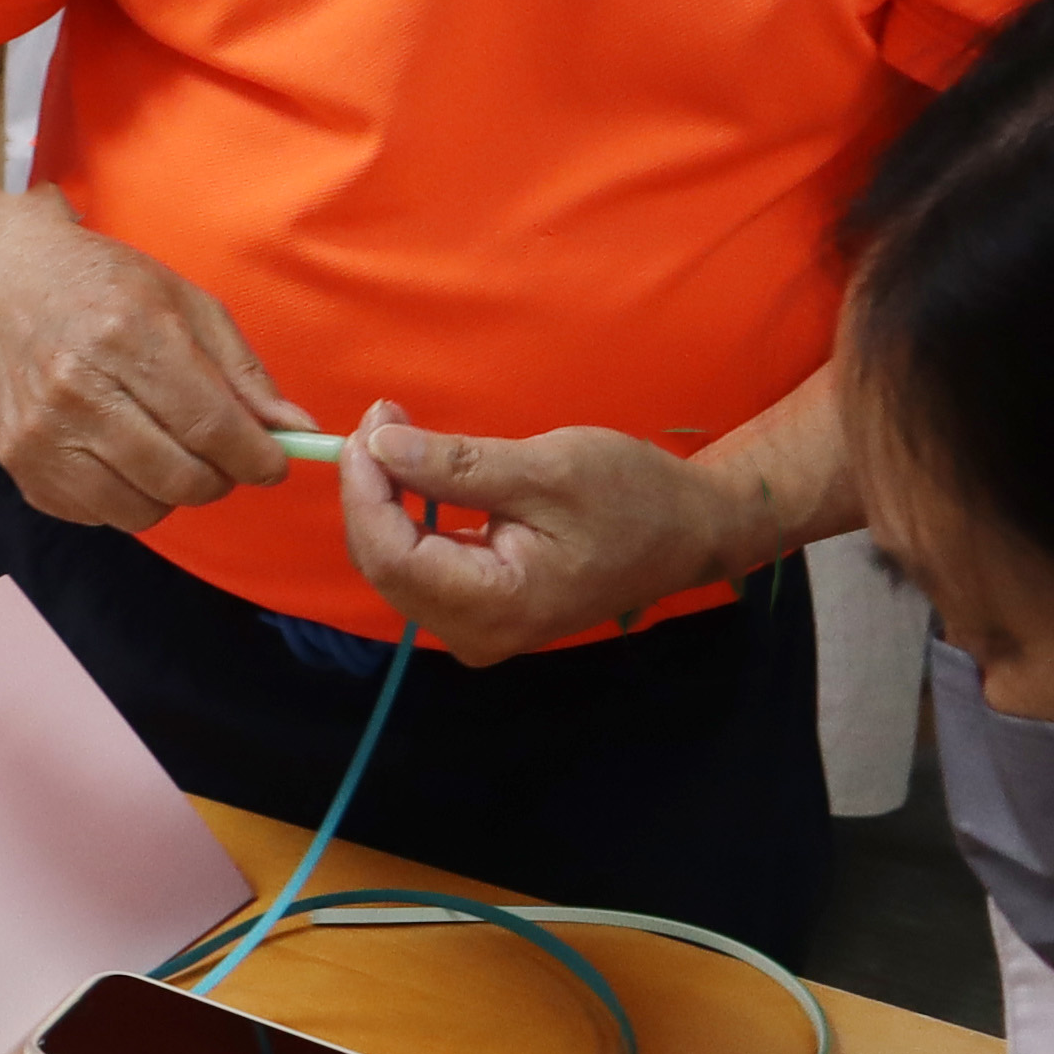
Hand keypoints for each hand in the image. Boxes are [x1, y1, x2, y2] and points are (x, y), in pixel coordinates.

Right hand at [0, 193, 310, 531]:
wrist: (8, 286)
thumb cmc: (108, 289)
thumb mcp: (188, 304)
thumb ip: (244, 373)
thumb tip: (296, 430)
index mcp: (128, 334)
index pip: (210, 426)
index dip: (257, 458)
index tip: (274, 464)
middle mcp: (77, 387)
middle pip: (181, 477)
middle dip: (219, 478)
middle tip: (221, 456)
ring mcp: (42, 431)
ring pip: (142, 510)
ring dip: (172, 493)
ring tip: (168, 452)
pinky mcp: (20, 462)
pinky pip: (99, 514)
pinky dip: (125, 497)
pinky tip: (120, 454)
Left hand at [331, 408, 744, 664]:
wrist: (688, 531)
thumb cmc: (633, 497)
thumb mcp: (548, 469)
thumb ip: (460, 465)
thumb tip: (380, 447)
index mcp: (498, 606)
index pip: (393, 557)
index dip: (365, 492)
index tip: (367, 429)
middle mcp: (478, 633)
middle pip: (385, 566)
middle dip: (370, 492)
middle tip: (380, 420)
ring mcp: (478, 628)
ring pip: (395, 566)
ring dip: (384, 501)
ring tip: (391, 436)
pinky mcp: (481, 611)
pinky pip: (420, 566)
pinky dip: (406, 517)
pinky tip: (411, 472)